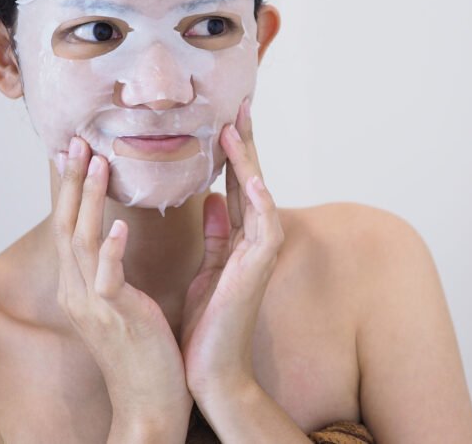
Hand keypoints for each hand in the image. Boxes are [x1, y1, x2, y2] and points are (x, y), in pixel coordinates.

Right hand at [52, 137, 193, 430]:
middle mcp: (79, 290)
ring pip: (82, 241)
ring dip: (89, 199)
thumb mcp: (129, 300)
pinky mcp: (114, 317)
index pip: (71, 226)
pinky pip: (107, 278)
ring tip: (98, 163)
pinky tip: (120, 224)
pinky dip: (111, 249)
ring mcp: (93, 304)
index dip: (72, 188)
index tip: (78, 151)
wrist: (149, 403)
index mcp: (84, 284)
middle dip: (72, 181)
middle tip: (77, 141)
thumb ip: (121, 265)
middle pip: (67, 224)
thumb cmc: (147, 350)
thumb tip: (124, 227)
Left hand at [179, 97, 284, 405]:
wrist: (208, 369)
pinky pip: (264, 227)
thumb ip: (217, 234)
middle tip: (238, 104)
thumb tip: (213, 199)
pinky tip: (250, 177)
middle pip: (251, 180)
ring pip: (259, 195)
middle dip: (244, 143)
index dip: (231, 151)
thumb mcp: (208, 269)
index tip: (224, 117)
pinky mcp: (258, 270)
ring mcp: (260, 253)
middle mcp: (255, 240)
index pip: (236, 184)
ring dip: (247, 162)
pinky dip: (259, 201)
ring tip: (234, 128)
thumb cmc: (207, 324)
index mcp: (240, 238)